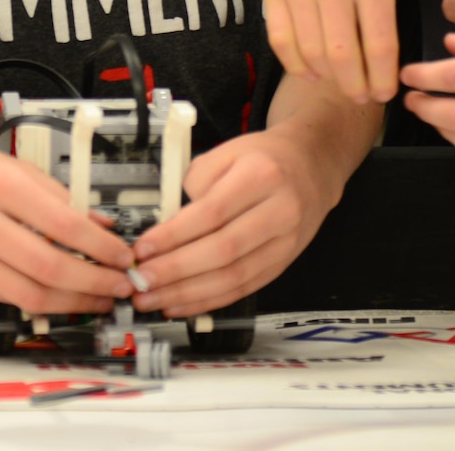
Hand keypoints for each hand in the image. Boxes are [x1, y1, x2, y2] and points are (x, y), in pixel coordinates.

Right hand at [0, 127, 134, 314]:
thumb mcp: (5, 162)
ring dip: (74, 303)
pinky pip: (7, 299)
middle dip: (96, 282)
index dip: (101, 246)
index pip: (63, 224)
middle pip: (50, 268)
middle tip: (122, 284)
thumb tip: (99, 222)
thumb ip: (54, 193)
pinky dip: (41, 302)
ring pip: (30, 296)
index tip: (123, 254)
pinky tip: (63, 297)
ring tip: (100, 298)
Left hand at [125, 127, 336, 317]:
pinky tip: (182, 303)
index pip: (212, 212)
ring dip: (188, 294)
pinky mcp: (283, 263)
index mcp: (262, 175)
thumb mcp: (227, 150)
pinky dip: (209, 300)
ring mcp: (286, 242)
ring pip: (234, 277)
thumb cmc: (264, 157)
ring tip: (154, 299)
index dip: (174, 236)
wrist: (313, 166)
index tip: (143, 249)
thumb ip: (196, 181)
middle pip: (223, 250)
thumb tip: (170, 223)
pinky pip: (243, 289)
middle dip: (176, 271)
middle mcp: (279, 211)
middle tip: (141, 281)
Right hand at [263, 0, 398, 102]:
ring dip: (328, 78)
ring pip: (311, 52)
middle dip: (356, 86)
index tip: (385, 94)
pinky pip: (281, 38)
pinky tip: (310, 71)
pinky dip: (295, 63)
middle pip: (343, 56)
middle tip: (363, 97)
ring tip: (339, 84)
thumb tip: (379, 66)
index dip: (382, 79)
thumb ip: (381, 13)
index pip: (379, 46)